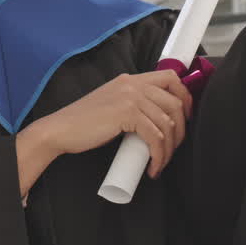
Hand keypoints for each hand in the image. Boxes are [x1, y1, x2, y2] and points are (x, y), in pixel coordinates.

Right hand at [35, 70, 193, 178]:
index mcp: (129, 80)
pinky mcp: (126, 113)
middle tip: (174, 147)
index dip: (185, 97)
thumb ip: (132, 104)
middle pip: (174, 102)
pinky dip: (159, 155)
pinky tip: (153, 166)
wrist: (60, 129)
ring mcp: (130, 97)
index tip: (185, 118)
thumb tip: (157, 123)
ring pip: (167, 122)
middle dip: (181, 129)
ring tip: (160, 162)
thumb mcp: (112, 104)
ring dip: (170, 148)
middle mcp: (132, 84)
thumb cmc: (83, 123)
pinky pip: (156, 137)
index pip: (170, 78)